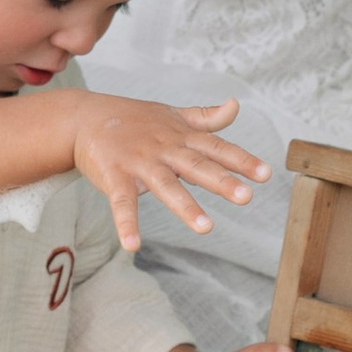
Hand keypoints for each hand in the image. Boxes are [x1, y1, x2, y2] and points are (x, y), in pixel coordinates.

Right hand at [70, 95, 265, 254]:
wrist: (85, 117)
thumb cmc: (134, 119)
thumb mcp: (173, 115)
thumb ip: (206, 118)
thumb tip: (236, 106)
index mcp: (181, 136)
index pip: (216, 149)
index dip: (241, 160)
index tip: (266, 174)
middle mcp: (164, 149)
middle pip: (196, 166)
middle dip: (221, 181)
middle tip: (246, 197)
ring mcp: (139, 163)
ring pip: (165, 186)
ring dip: (185, 206)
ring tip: (206, 228)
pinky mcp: (114, 176)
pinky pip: (121, 203)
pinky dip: (126, 224)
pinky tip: (132, 245)